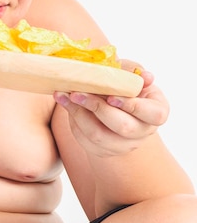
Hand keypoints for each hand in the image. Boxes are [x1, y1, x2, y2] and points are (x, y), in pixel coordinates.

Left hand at [53, 61, 169, 157]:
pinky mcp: (103, 150)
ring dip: (79, 115)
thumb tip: (147, 76)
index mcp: (157, 111)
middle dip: (98, 108)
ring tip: (65, 96)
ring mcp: (124, 144)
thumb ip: (134, 71)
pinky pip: (85, 141)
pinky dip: (73, 122)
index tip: (111, 96)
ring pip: (100, 136)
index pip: (154, 115)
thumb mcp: (129, 73)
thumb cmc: (124, 83)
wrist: (111, 101)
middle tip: (77, 93)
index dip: (133, 106)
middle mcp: (143, 131)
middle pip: (123, 127)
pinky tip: (66, 105)